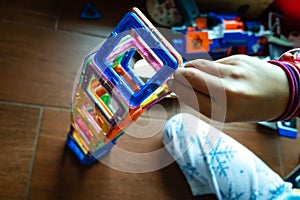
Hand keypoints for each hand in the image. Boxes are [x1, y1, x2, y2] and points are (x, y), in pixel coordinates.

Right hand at [168, 55, 289, 121]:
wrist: (280, 91)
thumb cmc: (250, 106)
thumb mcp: (226, 114)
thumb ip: (202, 101)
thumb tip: (179, 87)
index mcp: (225, 110)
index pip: (189, 95)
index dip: (176, 89)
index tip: (170, 85)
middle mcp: (229, 90)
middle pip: (190, 76)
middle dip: (178, 76)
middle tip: (175, 77)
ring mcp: (234, 71)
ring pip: (199, 64)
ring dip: (190, 68)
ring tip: (190, 73)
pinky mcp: (237, 58)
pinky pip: (213, 61)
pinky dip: (207, 66)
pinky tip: (213, 72)